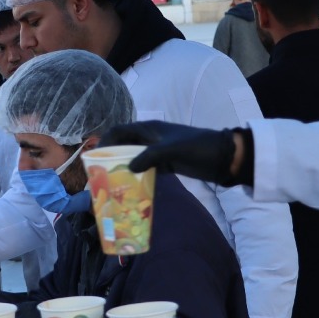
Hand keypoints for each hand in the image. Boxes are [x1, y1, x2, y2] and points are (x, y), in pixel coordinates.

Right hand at [101, 121, 248, 186]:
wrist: (224, 156)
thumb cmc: (199, 147)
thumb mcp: (173, 150)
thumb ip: (150, 157)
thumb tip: (128, 167)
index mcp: (150, 129)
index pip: (120, 131)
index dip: (105, 141)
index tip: (94, 156)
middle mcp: (151, 139)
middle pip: (125, 145)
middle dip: (111, 157)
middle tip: (100, 174)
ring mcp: (160, 151)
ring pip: (134, 158)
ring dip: (123, 168)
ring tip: (112, 183)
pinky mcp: (168, 164)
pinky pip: (147, 169)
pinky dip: (138, 176)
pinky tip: (131, 188)